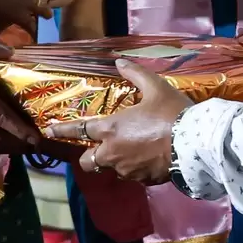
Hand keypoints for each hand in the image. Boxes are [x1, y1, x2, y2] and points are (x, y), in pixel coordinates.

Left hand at [54, 59, 189, 184]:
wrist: (194, 143)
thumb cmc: (171, 113)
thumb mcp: (155, 87)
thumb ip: (135, 74)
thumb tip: (119, 62)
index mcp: (110, 129)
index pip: (78, 130)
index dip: (61, 130)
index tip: (48, 130)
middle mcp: (112, 152)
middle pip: (88, 161)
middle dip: (89, 156)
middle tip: (99, 149)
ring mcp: (126, 169)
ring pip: (111, 169)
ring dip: (116, 161)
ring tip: (132, 152)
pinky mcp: (143, 180)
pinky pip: (133, 176)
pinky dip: (136, 169)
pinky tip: (149, 160)